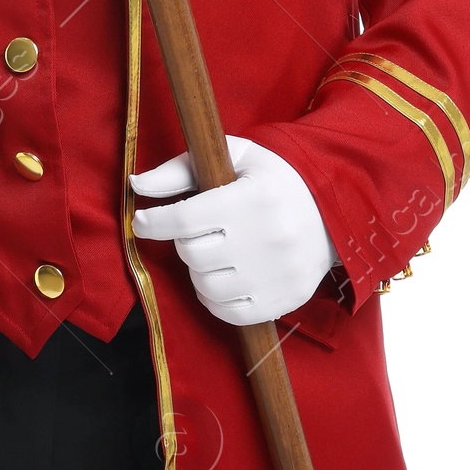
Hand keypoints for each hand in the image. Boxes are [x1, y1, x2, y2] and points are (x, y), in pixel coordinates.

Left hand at [130, 135, 338, 326]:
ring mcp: (277, 275)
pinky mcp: (284, 301)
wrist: (332, 213)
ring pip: (206, 285)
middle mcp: (267, 239)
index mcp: (253, 197)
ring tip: (211, 252)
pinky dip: (213, 297)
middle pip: (193, 254)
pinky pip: (227, 313)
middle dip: (183, 242)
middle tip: (194, 231)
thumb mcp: (234, 157)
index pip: (186, 218)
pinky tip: (221, 277)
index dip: (155, 222)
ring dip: (197, 270)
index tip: (143, 221)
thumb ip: (181, 169)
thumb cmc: (273, 180)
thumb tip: (137, 185)